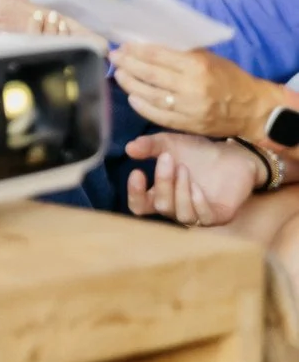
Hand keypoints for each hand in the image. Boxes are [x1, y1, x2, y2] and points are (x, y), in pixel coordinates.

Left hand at [112, 44, 278, 138]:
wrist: (253, 110)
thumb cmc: (230, 78)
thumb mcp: (209, 58)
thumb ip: (181, 53)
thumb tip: (148, 44)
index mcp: (197, 65)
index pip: (158, 55)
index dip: (137, 50)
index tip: (124, 46)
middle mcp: (192, 87)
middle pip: (150, 74)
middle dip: (128, 64)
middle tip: (115, 57)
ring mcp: (189, 108)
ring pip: (150, 95)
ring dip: (130, 84)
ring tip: (120, 74)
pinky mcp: (189, 125)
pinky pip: (158, 116)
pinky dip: (142, 106)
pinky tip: (132, 97)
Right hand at [124, 131, 261, 226]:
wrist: (233, 154)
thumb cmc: (198, 151)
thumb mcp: (169, 144)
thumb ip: (149, 146)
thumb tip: (129, 149)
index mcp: (161, 194)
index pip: (139, 206)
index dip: (135, 194)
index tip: (137, 172)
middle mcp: (177, 208)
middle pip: (161, 206)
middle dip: (162, 182)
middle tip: (168, 158)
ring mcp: (198, 214)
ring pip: (181, 214)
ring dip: (180, 190)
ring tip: (184, 168)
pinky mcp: (219, 216)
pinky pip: (204, 217)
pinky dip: (197, 201)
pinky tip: (198, 186)